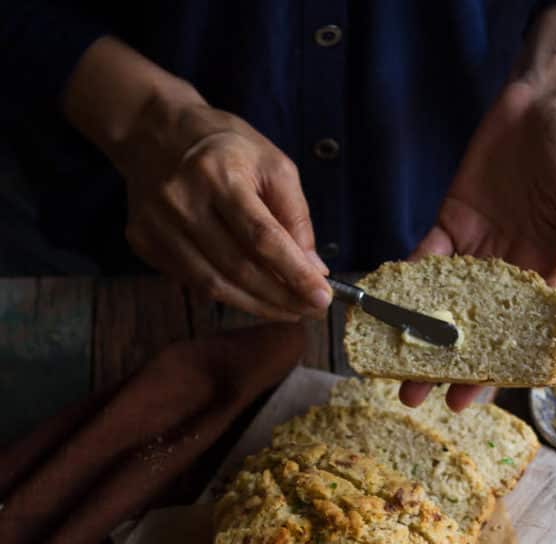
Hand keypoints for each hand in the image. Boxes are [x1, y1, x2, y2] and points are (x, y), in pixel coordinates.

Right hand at [63, 37, 330, 320]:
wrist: (154, 131)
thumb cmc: (225, 147)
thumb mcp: (272, 164)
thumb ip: (295, 216)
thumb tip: (313, 270)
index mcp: (219, 174)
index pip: (262, 237)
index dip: (294, 274)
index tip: (322, 299)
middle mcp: (182, 200)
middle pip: (238, 268)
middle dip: (280, 297)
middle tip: (310, 311)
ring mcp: (157, 224)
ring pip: (214, 285)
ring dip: (257, 305)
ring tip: (287, 310)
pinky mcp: (144, 241)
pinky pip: (192, 283)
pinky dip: (228, 295)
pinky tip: (252, 295)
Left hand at [400, 4, 555, 410]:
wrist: (545, 98)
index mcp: (545, 277)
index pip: (514, 337)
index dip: (492, 370)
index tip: (467, 398)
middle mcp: (508, 271)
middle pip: (472, 329)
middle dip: (444, 364)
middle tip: (415, 395)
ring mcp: (476, 249)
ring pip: (442, 303)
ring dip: (417, 335)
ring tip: (393, 367)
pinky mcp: (451, 223)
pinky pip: (425, 258)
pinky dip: (406, 283)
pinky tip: (386, 309)